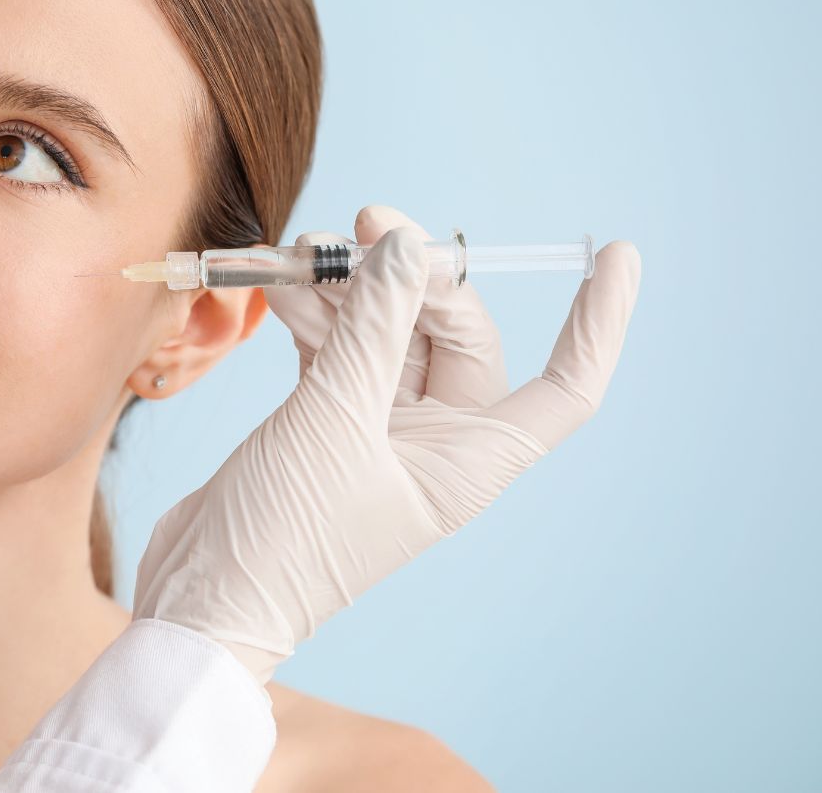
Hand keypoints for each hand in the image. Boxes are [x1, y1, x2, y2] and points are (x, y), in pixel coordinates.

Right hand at [133, 205, 640, 683]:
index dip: (597, 323)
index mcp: (471, 460)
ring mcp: (378, 426)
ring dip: (350, 285)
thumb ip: (372, 328)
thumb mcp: (333, 420)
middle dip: (416, 275)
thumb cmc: (285, 536)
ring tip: (304, 250)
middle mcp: (436, 440)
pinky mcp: (324, 415)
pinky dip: (313, 311)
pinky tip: (279, 282)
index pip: (566, 387)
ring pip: (388, 330)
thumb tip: (407, 246)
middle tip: (366, 227)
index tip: (617, 254)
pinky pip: (337, 343)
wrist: (204, 595)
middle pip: (456, 332)